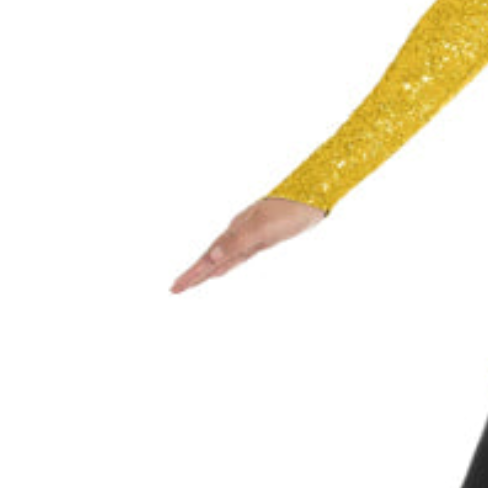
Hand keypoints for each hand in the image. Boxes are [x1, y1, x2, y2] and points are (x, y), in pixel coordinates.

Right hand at [170, 197, 324, 292]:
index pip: (208, 258)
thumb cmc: (289, 212)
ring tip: (193, 282)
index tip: (175, 288)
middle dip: (194, 274)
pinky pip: (237, 256)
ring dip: (207, 270)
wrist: (312, 197)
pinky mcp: (263, 238)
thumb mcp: (262, 228)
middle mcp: (238, 232)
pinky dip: (226, 264)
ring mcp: (250, 235)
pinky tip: (222, 269)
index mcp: (235, 231)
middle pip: (211, 258)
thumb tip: (210, 257)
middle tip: (175, 289)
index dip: (193, 274)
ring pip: (223, 258)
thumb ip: (236, 242)